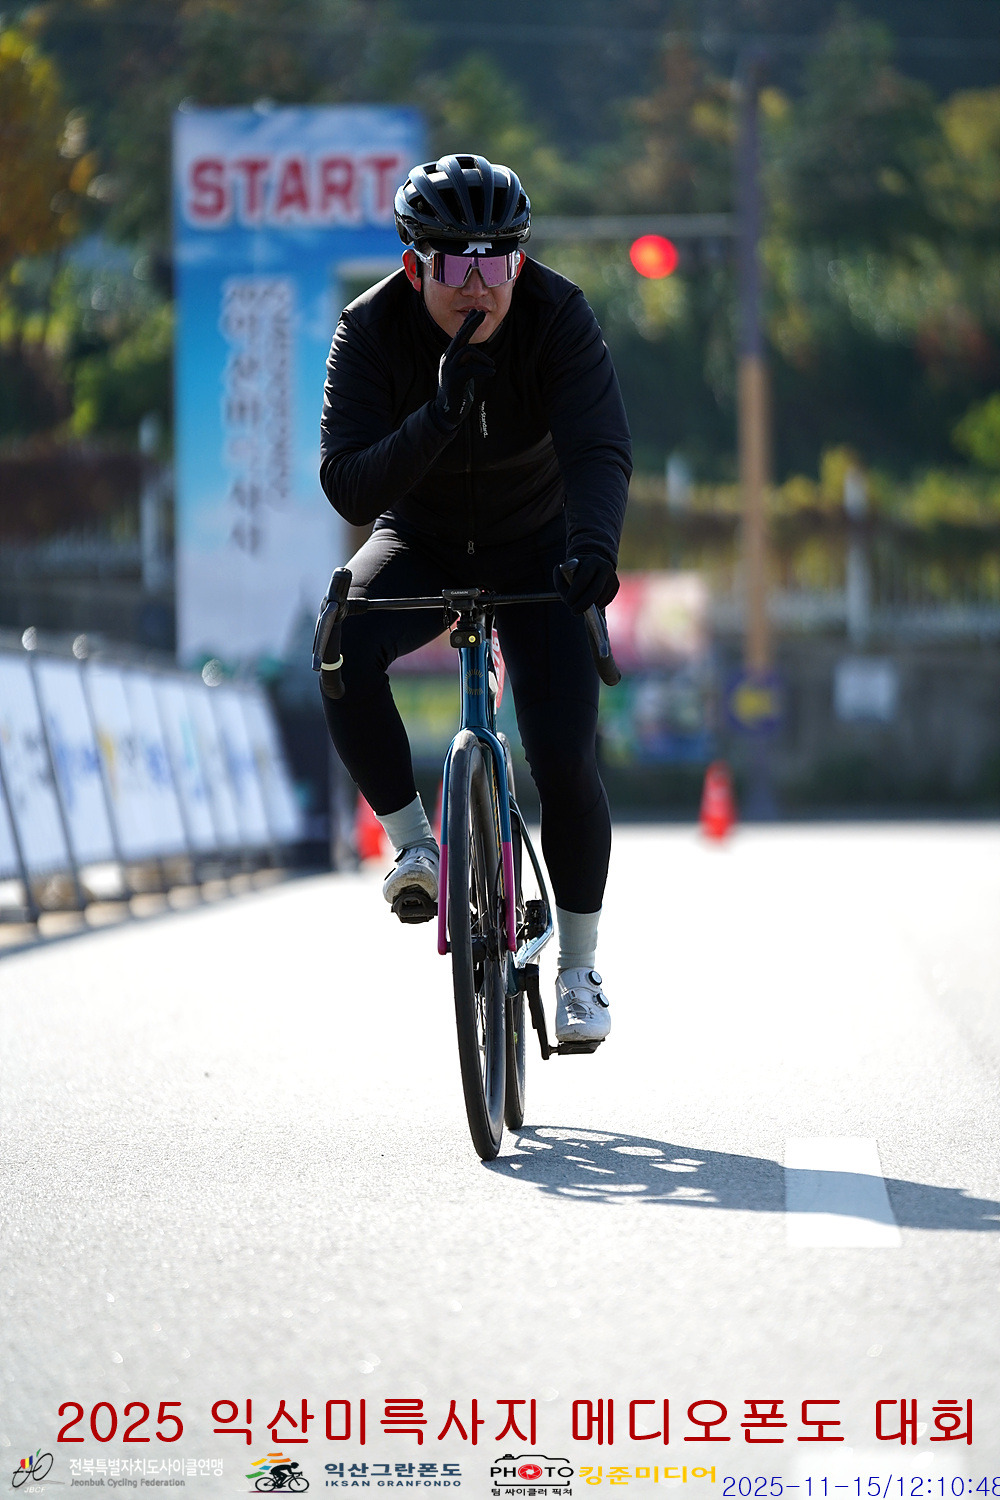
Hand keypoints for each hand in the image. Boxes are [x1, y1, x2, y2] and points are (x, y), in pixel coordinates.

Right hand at [433, 309, 494, 427]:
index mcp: (450, 357)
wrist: (446, 412)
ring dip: (482, 357)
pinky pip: (471, 369)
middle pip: (460, 337)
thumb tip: (472, 350)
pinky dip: (483, 369)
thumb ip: (466, 360)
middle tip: (481, 313)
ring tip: (491, 365)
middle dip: (471, 324)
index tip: (476, 312)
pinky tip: (491, 372)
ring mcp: (450, 369)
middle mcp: (447, 360)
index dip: (468, 324)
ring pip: (466, 351)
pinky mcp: (455, 380)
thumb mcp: (462, 372)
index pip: (459, 336)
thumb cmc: (457, 391)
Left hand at [555, 556, 619, 614]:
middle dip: (583, 604)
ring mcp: (612, 577)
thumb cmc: (575, 569)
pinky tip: (589, 601)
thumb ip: (560, 579)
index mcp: (592, 560)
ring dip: (589, 606)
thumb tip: (565, 595)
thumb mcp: (565, 569)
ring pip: (600, 598)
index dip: (575, 592)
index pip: (583, 578)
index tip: (568, 602)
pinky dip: (596, 605)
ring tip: (579, 604)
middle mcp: (605, 567)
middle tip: (574, 611)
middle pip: (595, 591)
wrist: (593, 563)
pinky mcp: (616, 586)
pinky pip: (605, 601)